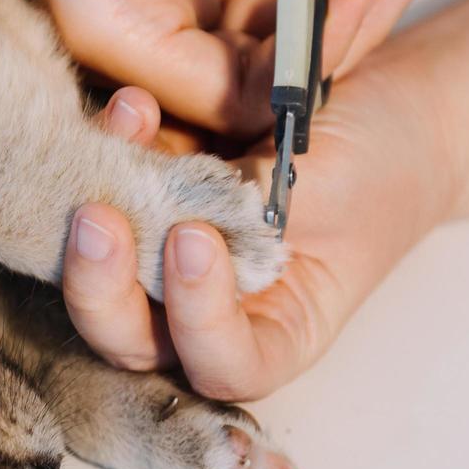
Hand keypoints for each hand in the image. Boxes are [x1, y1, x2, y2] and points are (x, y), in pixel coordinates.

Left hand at [68, 0, 442, 401]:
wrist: (382, 104)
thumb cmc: (379, 166)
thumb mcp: (331, 197)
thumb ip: (254, 217)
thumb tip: (167, 207)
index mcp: (273, 334)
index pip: (219, 365)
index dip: (194, 321)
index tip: (196, 240)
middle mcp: (210, 309)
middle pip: (132, 337)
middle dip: (100, 288)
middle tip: (97, 220)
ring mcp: (167, 257)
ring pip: (100, 271)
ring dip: (85, 218)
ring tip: (116, 141)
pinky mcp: (149, 200)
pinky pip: (108, 193)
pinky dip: (108, 151)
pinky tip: (130, 106)